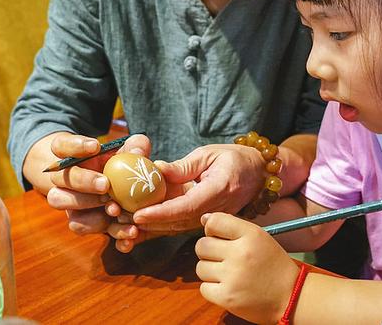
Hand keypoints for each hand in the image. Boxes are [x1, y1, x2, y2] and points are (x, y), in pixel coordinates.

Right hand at [46, 133, 150, 243]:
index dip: (76, 146)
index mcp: (72, 154)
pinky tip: (127, 229)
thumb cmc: (120, 164)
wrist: (118, 191)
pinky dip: (101, 229)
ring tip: (115, 208)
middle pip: (60, 177)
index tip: (96, 146)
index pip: (62, 145)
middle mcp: (62, 177)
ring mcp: (66, 199)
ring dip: (87, 204)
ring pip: (60, 201)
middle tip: (105, 184)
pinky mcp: (77, 220)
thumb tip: (137, 153)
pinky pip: (79, 226)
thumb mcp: (130, 151)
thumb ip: (136, 147)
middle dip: (83, 181)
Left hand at [131, 144, 264, 231]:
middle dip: (149, 223)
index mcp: (218, 189)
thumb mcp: (209, 154)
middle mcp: (216, 209)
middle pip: (178, 222)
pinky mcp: (206, 220)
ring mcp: (212, 218)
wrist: (259, 174)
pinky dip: (160, 225)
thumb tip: (157, 170)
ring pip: (177, 227)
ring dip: (152, 227)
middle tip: (122, 220)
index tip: (139, 215)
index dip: (161, 213)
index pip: (186, 206)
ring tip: (125, 223)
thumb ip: (184, 166)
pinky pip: (181, 225)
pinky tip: (140, 224)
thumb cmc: (235, 159)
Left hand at [195, 212, 298, 323]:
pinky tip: (226, 286)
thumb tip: (204, 219)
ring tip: (226, 274)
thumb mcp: (260, 238)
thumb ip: (232, 226)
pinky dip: (212, 288)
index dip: (211, 228)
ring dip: (210, 271)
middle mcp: (240, 253)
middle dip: (208, 251)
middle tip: (221, 257)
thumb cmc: (273, 265)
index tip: (217, 235)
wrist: (291, 297)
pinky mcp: (227, 297)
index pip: (215, 222)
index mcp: (251, 235)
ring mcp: (232, 277)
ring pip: (200, 267)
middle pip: (202, 245)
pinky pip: (203, 288)